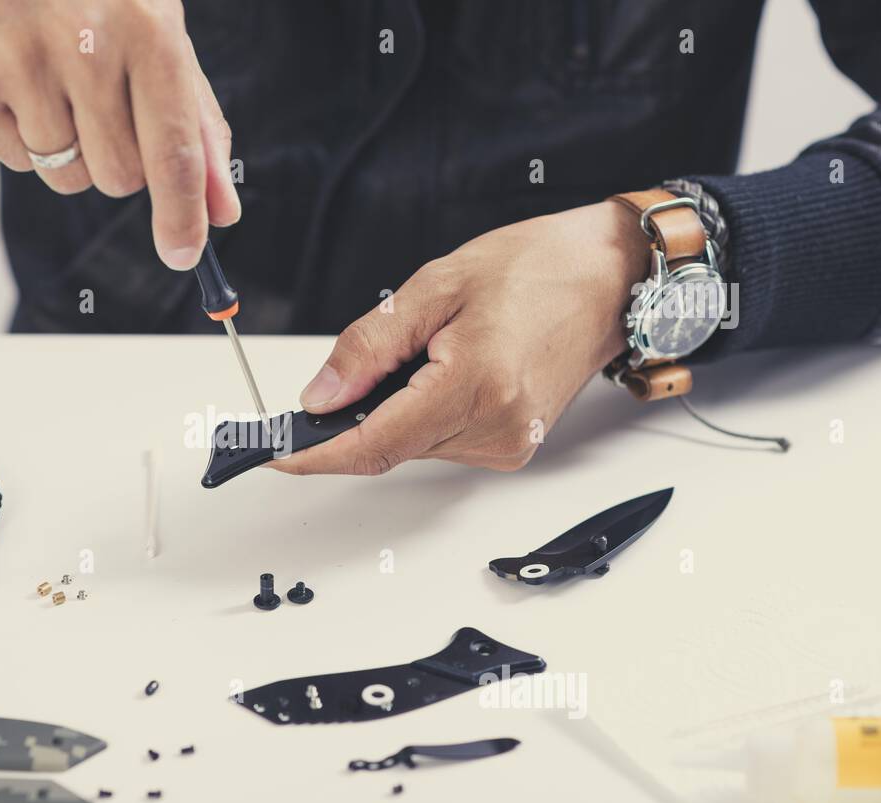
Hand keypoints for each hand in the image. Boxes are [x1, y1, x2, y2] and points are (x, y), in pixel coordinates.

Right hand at [0, 0, 239, 268]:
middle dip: (118, 162)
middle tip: (102, 105)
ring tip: (55, 84)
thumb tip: (221, 211)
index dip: (182, 214)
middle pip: (117, 177)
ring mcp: (20, 63)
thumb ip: (195, 125)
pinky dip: (23, 137)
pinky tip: (17, 80)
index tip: (183, 255)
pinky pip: (16, 162)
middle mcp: (84, 44)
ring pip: (66, 176)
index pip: (173, 150)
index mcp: (147, 29)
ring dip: (69, 152)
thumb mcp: (156, 35)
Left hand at [269, 202, 648, 475]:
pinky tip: (443, 369)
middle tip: (346, 372)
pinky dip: (421, 412)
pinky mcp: (513, 446)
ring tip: (425, 350)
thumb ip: (368, 347)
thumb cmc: (536, 269)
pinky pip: (440, 440)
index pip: (373, 445)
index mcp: (477, 386)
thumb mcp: (435, 286)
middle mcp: (497, 429)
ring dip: (392, 409)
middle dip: (353, 417)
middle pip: (388, 447)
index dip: (314, 454)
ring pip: (412, 446)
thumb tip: (320, 395)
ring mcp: (509, 444)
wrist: (608, 278)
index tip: (272, 454)